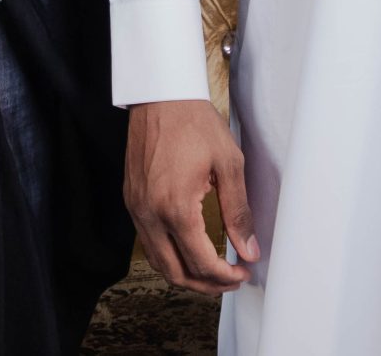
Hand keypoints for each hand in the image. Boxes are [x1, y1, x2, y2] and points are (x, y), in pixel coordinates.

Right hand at [126, 98, 259, 294]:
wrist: (160, 95)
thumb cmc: (194, 122)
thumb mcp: (228, 164)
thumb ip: (239, 211)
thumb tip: (249, 249)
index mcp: (176, 208)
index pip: (202, 262)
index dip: (226, 276)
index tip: (243, 272)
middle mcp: (150, 214)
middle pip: (176, 272)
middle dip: (206, 285)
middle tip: (230, 280)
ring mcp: (136, 208)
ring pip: (158, 261)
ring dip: (185, 274)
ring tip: (211, 272)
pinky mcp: (131, 200)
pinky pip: (147, 242)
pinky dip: (168, 255)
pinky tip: (187, 249)